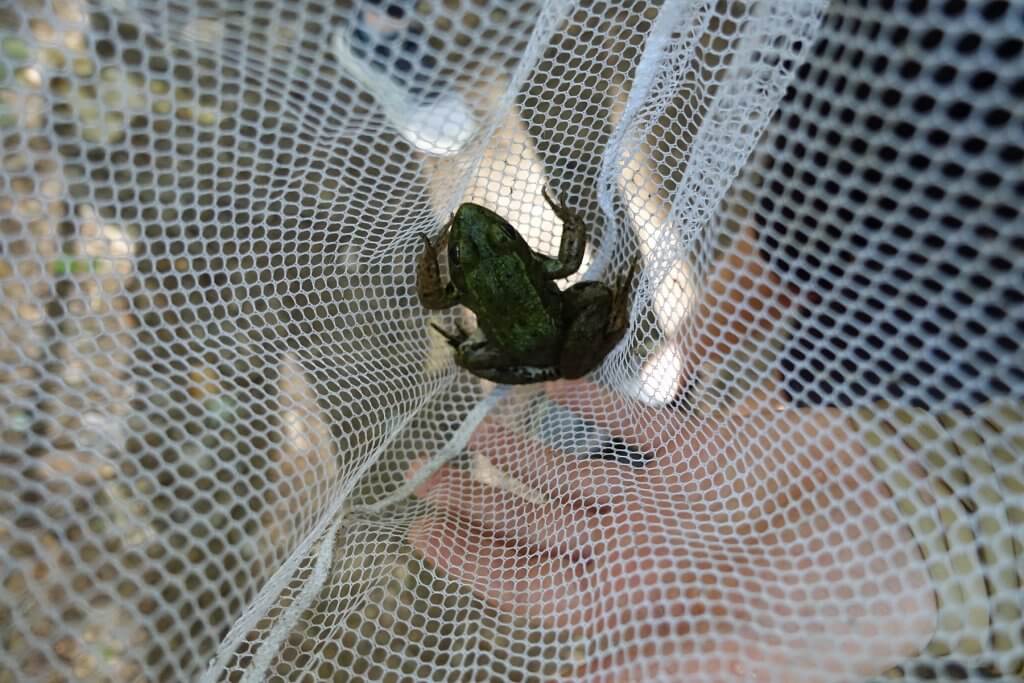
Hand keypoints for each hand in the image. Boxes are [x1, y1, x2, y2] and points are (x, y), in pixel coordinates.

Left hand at [407, 381, 936, 681]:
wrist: (898, 545)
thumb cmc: (817, 610)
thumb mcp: (725, 652)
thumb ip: (643, 666)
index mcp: (632, 601)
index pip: (527, 584)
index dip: (473, 561)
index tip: (417, 532)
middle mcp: (638, 550)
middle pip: (536, 526)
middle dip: (479, 503)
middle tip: (421, 474)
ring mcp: (667, 500)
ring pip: (574, 474)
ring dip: (524, 451)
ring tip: (473, 426)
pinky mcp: (703, 453)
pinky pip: (637, 424)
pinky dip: (599, 402)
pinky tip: (556, 381)